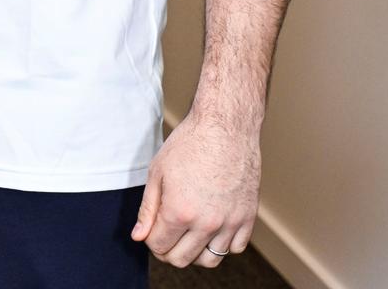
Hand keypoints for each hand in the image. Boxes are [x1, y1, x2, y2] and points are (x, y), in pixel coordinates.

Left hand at [131, 107, 261, 267]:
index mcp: (180, 212)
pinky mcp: (248, 217)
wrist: (225, 128)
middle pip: (182, 259)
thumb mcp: (157, 173)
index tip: (152, 228)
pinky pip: (235, 248)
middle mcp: (207, 223)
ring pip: (210, 260)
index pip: (158, 247)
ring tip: (188, 234)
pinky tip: (212, 227)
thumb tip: (139, 237)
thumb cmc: (189, 145)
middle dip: (168, 251)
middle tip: (166, 234)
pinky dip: (222, 244)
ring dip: (195, 252)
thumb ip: (148, 209)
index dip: (150, 240)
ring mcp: (230, 222)